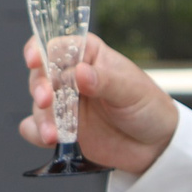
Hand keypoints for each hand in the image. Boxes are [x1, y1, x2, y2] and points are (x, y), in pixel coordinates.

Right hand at [18, 32, 178, 175]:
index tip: (35, 60)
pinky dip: (37, 133)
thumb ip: (104, 81)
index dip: (40, 48)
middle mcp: (72, 76)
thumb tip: (79, 72)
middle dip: (39, 87)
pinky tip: (48, 139)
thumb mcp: (131, 90)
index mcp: (88, 55)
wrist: (156, 146)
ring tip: (53, 134)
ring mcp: (65, 103)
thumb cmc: (149, 107)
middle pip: (41, 74)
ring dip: (41, 117)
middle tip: (46, 101)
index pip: (57, 44)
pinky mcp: (62, 127)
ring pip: (38, 103)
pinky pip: (37, 128)